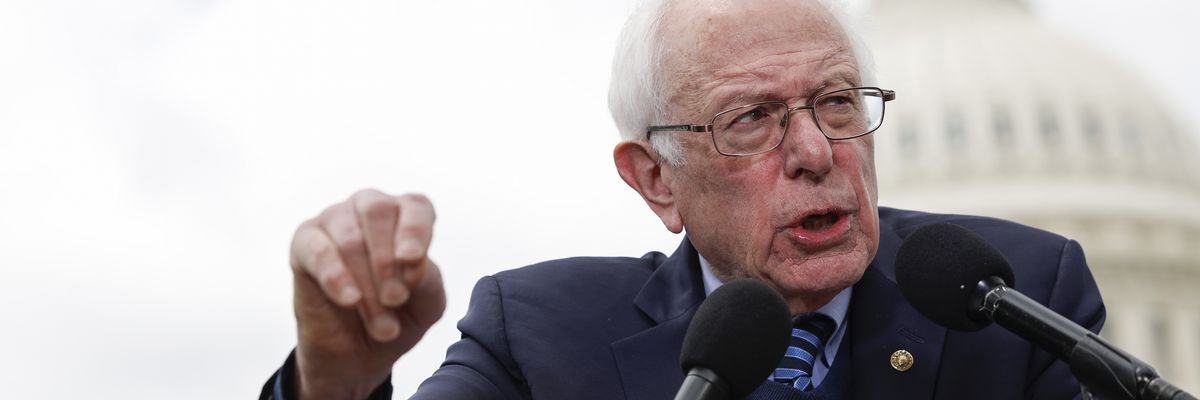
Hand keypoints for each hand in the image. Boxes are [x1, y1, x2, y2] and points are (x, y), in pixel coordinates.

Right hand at [288, 189, 445, 398]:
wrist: (357, 352)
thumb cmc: (400, 316)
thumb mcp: (427, 304)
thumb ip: (427, 279)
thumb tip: (412, 261)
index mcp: (407, 215)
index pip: (416, 206)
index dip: (415, 230)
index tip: (412, 259)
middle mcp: (370, 208)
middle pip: (378, 213)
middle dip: (387, 262)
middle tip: (395, 300)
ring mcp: (335, 219)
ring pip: (349, 239)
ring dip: (367, 286)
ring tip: (381, 325)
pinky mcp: (304, 241)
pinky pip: (317, 250)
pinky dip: (335, 277)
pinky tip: (350, 300)